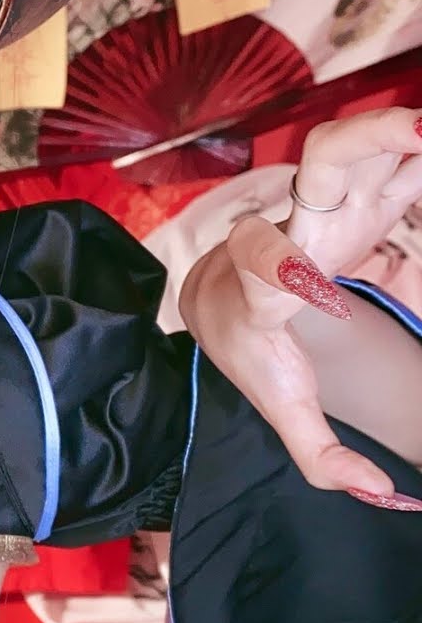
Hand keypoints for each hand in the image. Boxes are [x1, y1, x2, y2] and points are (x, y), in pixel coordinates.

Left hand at [178, 107, 421, 497]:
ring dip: (400, 128)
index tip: (314, 275)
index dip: (285, 264)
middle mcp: (293, 229)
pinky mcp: (357, 193)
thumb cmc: (254, 354)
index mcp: (265, 286)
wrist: (221, 297)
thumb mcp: (282, 407)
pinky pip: (396, 156)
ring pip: (357, 144)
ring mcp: (325, 203)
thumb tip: (387, 494)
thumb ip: (323, 457)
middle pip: (318, 169)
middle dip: (365, 141)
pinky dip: (421, 147)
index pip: (266, 267)